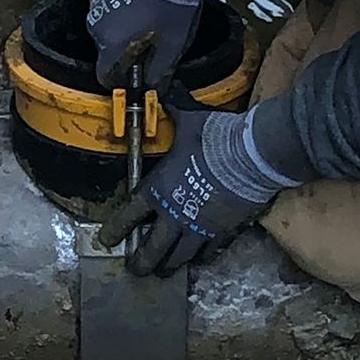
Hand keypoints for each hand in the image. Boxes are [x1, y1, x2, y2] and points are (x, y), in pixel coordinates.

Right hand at [87, 0, 206, 91]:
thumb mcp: (174, 39)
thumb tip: (156, 84)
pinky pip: (108, 4)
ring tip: (147, 17)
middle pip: (106, 49)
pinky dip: (120, 7)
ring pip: (106, 25)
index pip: (104, 73)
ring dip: (121, 27)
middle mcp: (97, 24)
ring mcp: (97, 0)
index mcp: (112, 42)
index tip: (129, 78)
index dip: (116, 79)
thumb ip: (162, 66)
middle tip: (149, 42)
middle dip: (123, 50)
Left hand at [99, 99, 284, 275]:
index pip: (129, 216)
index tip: (107, 240)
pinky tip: (200, 259)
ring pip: (179, 257)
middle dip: (141, 262)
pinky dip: (203, 257)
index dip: (115, 230)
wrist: (253, 155)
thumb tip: (163, 87)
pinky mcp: (223, 232)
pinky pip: (209, 251)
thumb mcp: (189, 118)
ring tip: (165, 271)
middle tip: (136, 270)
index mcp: (158, 190)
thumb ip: (173, 107)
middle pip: (152, 249)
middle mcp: (175, 215)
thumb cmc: (216, 138)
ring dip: (169, 265)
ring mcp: (199, 227)